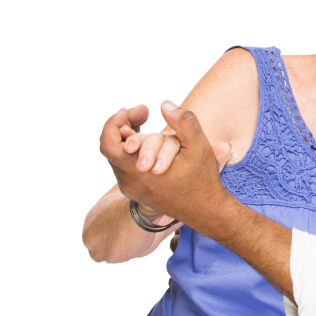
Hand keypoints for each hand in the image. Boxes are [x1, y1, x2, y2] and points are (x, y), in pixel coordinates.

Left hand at [100, 101, 233, 229]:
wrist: (206, 212)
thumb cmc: (202, 179)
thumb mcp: (198, 146)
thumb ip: (183, 121)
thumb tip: (164, 104)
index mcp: (139, 171)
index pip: (109, 143)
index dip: (115, 122)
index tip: (135, 111)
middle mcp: (130, 181)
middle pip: (111, 147)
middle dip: (124, 126)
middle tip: (142, 114)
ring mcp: (132, 188)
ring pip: (119, 157)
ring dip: (129, 139)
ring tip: (145, 126)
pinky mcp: (137, 191)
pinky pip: (125, 166)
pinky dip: (133, 152)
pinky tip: (150, 144)